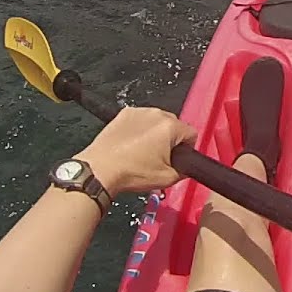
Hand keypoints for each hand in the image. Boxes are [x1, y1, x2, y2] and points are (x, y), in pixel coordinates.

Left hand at [75, 107, 197, 193]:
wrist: (100, 170)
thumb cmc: (129, 172)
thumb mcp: (167, 179)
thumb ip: (184, 171)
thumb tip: (184, 168)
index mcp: (169, 126)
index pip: (191, 133)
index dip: (187, 149)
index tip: (179, 157)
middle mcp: (155, 114)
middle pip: (174, 125)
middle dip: (170, 140)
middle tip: (160, 158)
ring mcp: (138, 112)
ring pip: (156, 121)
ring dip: (154, 134)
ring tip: (143, 153)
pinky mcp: (123, 114)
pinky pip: (139, 120)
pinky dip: (139, 130)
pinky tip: (132, 146)